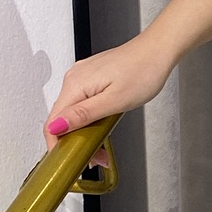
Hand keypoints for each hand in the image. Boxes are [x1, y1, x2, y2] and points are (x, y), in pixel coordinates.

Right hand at [43, 33, 171, 149]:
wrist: (158, 50)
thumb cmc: (144, 72)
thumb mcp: (114, 101)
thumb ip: (83, 115)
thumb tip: (55, 127)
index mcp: (75, 85)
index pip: (52, 123)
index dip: (57, 146)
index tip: (69, 161)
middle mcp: (74, 78)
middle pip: (62, 118)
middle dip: (74, 142)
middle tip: (96, 158)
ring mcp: (83, 76)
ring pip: (73, 111)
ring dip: (83, 132)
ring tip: (102, 148)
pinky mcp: (92, 77)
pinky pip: (82, 102)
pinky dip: (89, 118)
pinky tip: (101, 127)